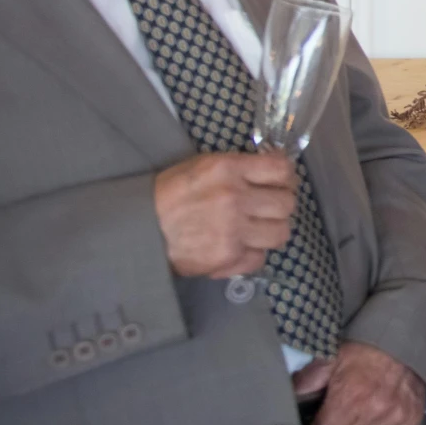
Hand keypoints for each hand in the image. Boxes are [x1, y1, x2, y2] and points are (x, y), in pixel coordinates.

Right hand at [153, 152, 298, 277]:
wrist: (139, 228)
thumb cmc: (170, 194)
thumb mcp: (203, 167)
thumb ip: (241, 167)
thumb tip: (277, 170)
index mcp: (228, 170)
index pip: (281, 169)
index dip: (286, 177)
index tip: (281, 183)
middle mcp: (234, 198)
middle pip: (286, 203)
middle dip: (280, 205)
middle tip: (267, 208)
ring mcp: (232, 230)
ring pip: (281, 232)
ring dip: (270, 231)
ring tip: (255, 229)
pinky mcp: (226, 257)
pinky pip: (259, 257)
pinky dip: (252, 254)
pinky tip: (238, 246)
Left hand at [300, 341, 425, 424]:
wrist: (405, 344)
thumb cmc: (364, 352)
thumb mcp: (331, 359)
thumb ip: (308, 381)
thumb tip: (289, 400)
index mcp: (350, 396)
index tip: (318, 424)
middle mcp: (375, 411)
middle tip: (337, 422)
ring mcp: (396, 418)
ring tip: (356, 422)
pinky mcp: (411, 421)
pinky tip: (374, 423)